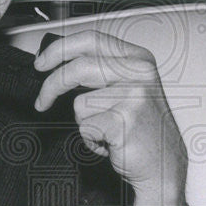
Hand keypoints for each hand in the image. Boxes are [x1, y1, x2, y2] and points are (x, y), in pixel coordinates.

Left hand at [33, 31, 185, 205]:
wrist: (164, 166)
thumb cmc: (143, 130)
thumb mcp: (127, 89)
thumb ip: (100, 72)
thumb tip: (58, 64)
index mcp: (138, 59)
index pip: (90, 40)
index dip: (59, 49)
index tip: (41, 63)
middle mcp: (139, 73)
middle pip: (78, 67)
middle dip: (52, 86)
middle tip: (42, 101)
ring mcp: (134, 96)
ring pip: (80, 103)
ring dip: (84, 123)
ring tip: (106, 131)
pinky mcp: (125, 121)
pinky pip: (86, 127)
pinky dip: (91, 140)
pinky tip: (110, 143)